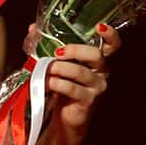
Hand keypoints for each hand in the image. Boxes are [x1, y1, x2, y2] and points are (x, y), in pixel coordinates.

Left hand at [39, 23, 121, 138]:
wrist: (62, 117)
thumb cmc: (61, 86)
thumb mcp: (55, 63)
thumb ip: (46, 44)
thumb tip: (33, 28)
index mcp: (97, 60)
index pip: (112, 45)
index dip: (110, 35)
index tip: (99, 26)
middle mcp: (102, 72)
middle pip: (96, 55)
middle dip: (75, 50)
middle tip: (57, 52)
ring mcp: (97, 87)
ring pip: (81, 72)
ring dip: (60, 68)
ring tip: (47, 69)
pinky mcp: (88, 101)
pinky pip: (72, 88)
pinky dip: (57, 83)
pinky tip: (47, 82)